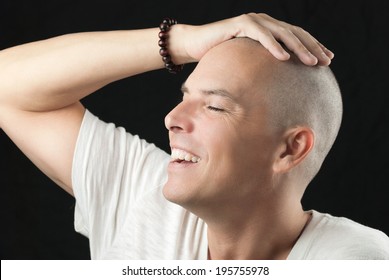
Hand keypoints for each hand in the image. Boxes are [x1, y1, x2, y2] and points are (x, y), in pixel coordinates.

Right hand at [176, 13, 333, 65]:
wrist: (196, 43)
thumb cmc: (221, 55)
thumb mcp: (246, 61)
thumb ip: (262, 64)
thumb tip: (276, 82)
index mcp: (269, 29)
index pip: (296, 36)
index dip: (313, 46)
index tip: (327, 60)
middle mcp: (264, 22)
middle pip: (295, 33)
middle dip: (312, 47)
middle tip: (326, 62)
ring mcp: (254, 21)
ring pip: (282, 33)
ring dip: (298, 48)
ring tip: (311, 62)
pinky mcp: (241, 24)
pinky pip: (261, 35)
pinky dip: (273, 46)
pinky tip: (284, 57)